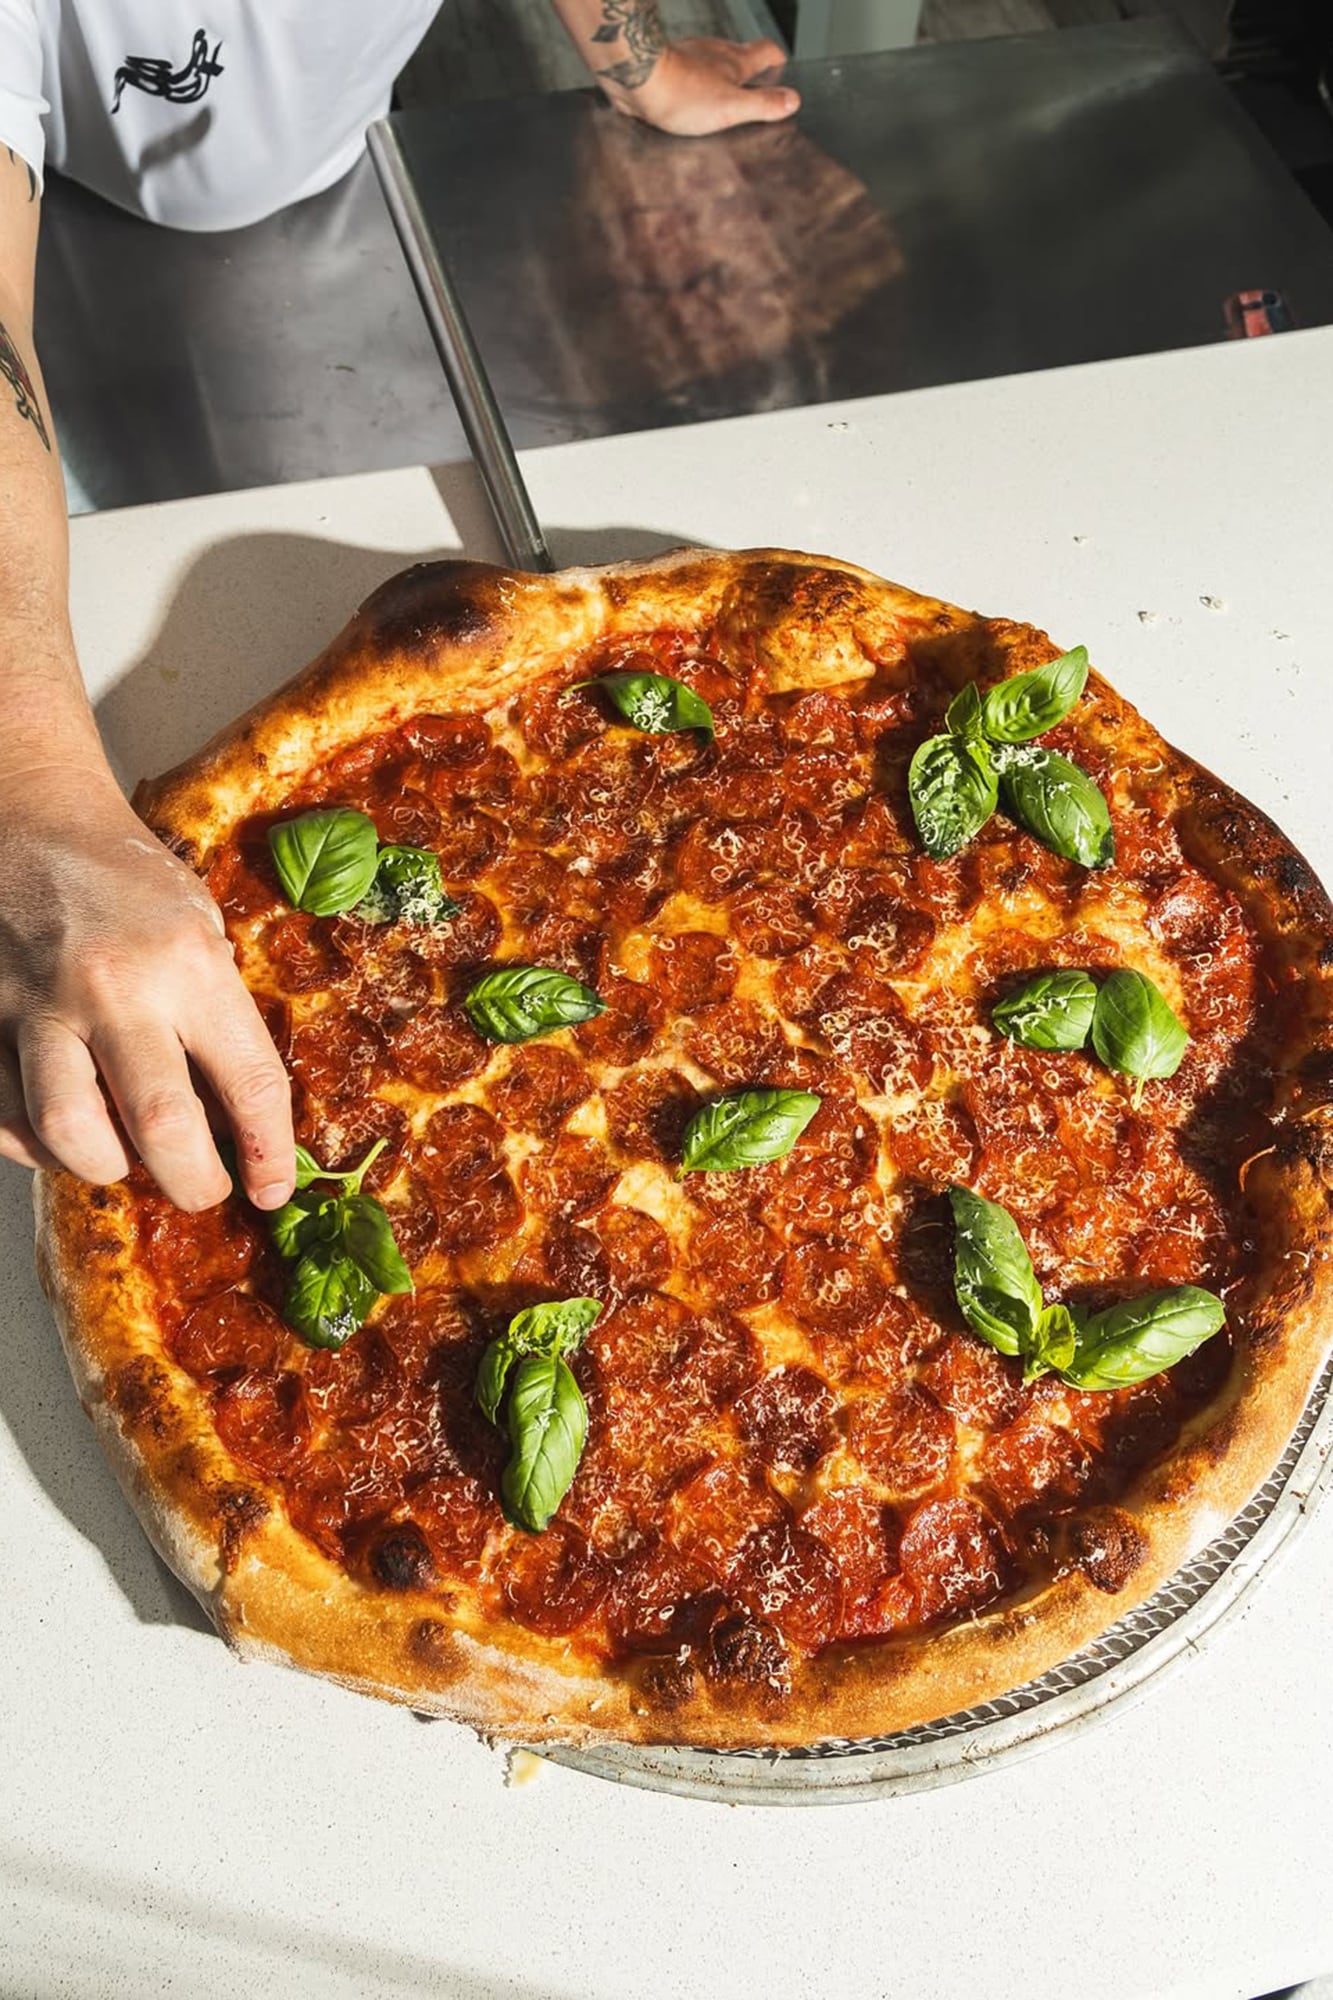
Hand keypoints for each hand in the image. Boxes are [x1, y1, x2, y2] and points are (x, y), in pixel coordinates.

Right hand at [0, 767, 294, 1211]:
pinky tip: (63, 1134)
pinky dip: (38, 1146)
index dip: (268, 1152)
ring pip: (70, 1135)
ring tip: (126, 1160)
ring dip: (107, 1169)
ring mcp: (37, 1007)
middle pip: (161, 1127)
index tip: (270, 1190)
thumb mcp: (202, 931)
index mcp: (188, 962)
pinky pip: (5, 1120)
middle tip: (204, 1190)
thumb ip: (218, 1019)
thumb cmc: (131, 884)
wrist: (31, 825)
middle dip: (193, 1183)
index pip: (247, 1082)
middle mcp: (113, 988)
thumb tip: (236, 1124)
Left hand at [607, 37, 799, 136]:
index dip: (777, 59)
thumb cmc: (682, 93)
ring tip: (720, 99)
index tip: (780, 68)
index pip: (767, 50)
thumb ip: (763, 105)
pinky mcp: (668, 66)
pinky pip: (688, 73)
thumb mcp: (732, 107)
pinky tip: (689, 101)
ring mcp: (691, 56)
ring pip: (713, 62)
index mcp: (735, 61)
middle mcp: (715, 52)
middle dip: (748, 72)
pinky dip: (694, 84)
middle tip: (751, 90)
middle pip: (740, 55)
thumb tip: (792, 101)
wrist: (638, 80)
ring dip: (719, 78)